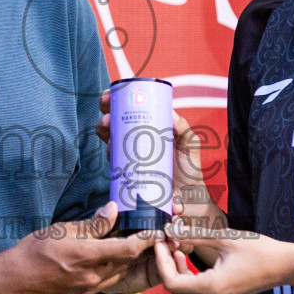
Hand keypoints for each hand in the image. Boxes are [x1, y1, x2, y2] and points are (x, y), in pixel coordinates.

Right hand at [0, 202, 156, 293]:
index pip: (129, 249)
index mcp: (87, 256)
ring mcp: (87, 291)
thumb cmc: (31, 253)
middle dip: (142, 251)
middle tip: (150, 238)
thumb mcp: (60, 231)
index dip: (146, 240)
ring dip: (128, 263)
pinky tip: (109, 262)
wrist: (10, 285)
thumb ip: (90, 224)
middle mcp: (92, 277)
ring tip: (134, 248)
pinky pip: (104, 284)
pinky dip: (112, 272)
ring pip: (118, 275)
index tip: (156, 230)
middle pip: (128, 264)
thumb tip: (113, 210)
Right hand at [95, 91, 223, 225]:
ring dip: (104, 130)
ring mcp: (130, 154)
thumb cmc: (189, 169)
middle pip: (115, 120)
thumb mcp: (190, 145)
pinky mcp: (126, 171)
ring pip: (109, 137)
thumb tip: (171, 113)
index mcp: (151, 126)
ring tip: (108, 129)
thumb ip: (184, 129)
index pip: (131, 108)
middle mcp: (138, 138)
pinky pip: (113, 160)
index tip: (110, 95)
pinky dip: (109, 153)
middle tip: (108, 116)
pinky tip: (112, 153)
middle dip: (106, 114)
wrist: (186, 199)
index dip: (117, 98)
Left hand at [153, 220, 286, 293]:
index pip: (171, 282)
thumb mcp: (224, 238)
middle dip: (166, 265)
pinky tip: (188, 256)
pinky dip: (187, 275)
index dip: (161, 262)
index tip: (160, 242)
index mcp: (212, 287)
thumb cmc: (258, 249)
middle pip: (174, 289)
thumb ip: (194, 235)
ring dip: (176, 270)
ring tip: (177, 246)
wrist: (284, 265)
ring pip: (183, 291)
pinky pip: (195, 291)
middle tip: (166, 242)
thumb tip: (170, 229)